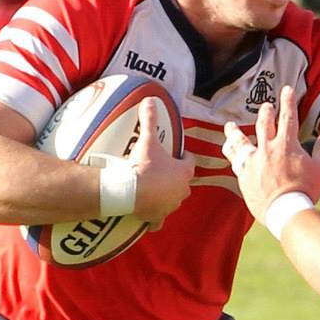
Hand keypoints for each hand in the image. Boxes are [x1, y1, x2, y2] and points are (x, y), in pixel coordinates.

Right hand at [129, 99, 195, 228]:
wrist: (129, 192)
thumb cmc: (144, 166)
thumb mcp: (147, 140)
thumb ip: (150, 120)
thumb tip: (149, 99)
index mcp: (183, 172)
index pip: (190, 161)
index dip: (184, 155)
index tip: (179, 153)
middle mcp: (181, 190)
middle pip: (183, 182)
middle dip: (176, 176)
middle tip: (164, 169)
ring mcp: (170, 206)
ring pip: (173, 200)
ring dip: (167, 194)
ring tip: (155, 188)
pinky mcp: (157, 218)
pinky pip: (159, 219)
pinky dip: (155, 217)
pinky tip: (149, 213)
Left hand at [222, 86, 319, 221]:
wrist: (286, 211)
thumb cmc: (306, 191)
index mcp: (287, 144)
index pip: (288, 117)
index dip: (288, 101)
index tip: (287, 89)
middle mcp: (268, 148)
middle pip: (264, 124)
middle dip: (266, 112)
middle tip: (266, 106)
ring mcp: (253, 161)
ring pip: (240, 140)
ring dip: (235, 131)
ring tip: (229, 126)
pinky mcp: (244, 175)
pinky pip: (234, 160)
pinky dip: (231, 152)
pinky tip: (227, 149)